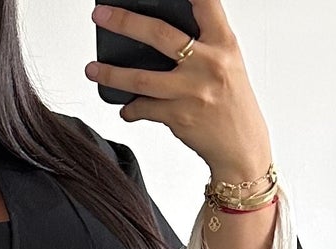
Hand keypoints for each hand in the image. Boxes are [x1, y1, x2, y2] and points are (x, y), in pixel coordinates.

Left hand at [85, 0, 272, 184]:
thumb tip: (160, 32)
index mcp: (224, 43)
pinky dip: (131, 109)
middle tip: (100, 16)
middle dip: (124, 22)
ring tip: (92, 69)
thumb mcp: (227, 63)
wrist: (242, 148)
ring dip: (111, 74)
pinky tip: (126, 107)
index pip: (206, 3)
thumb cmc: (232, 102)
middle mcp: (209, 63)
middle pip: (160, 35)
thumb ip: (203, 43)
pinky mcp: (180, 117)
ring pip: (141, 78)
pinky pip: (144, 109)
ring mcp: (192, 92)